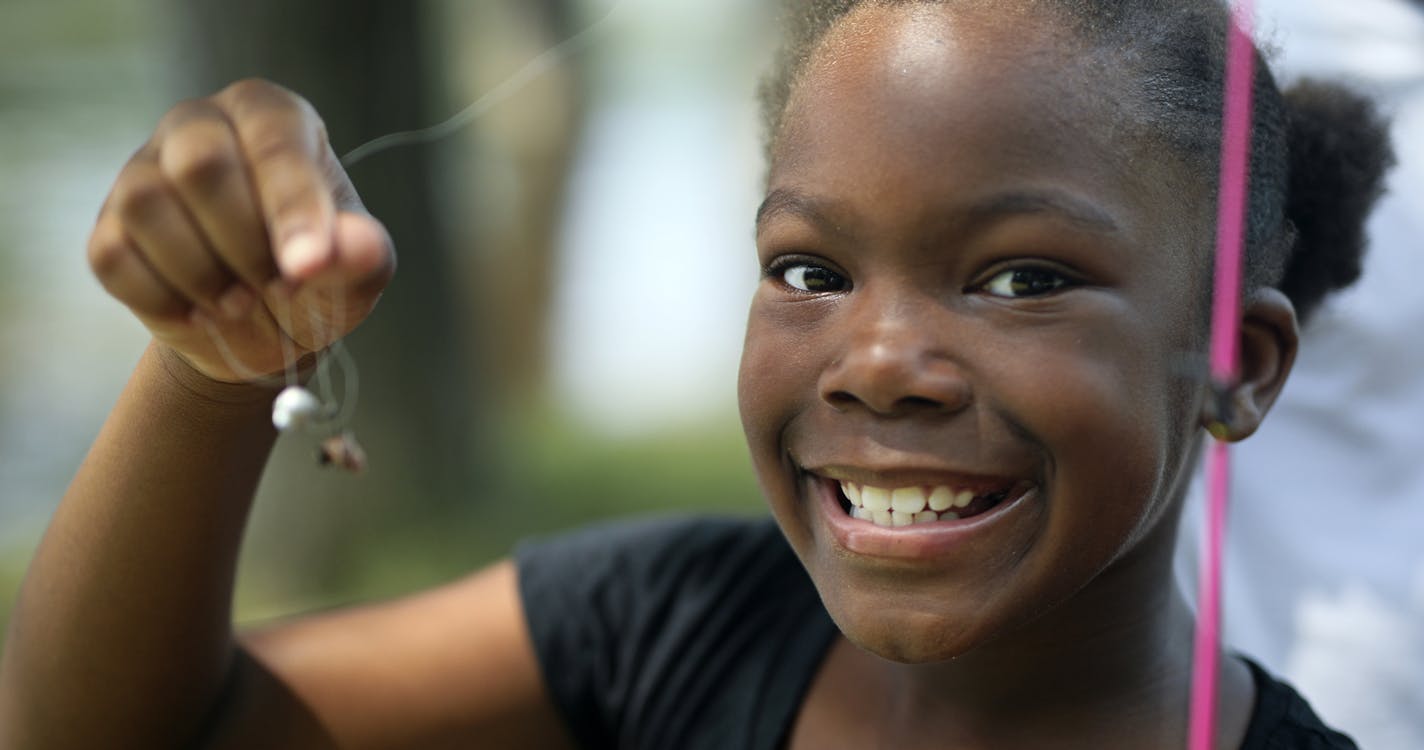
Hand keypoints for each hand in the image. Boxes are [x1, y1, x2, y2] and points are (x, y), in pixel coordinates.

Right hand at [89, 78, 394, 383]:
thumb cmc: (318, 279)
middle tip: (278, 285)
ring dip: (200, 272)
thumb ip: (363, 253)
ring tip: (241, 303)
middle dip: (243, 242)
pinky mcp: (109, 226)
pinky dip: (162, 297)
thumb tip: (354, 246)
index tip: (309, 266)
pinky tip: (199, 311)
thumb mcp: (358, 272)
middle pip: (198, 163)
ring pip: (144, 203)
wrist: (265, 327)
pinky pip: (113, 254)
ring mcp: (144, 171)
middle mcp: (201, 126)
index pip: (275, 140)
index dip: (291, 206)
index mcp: (271, 116)